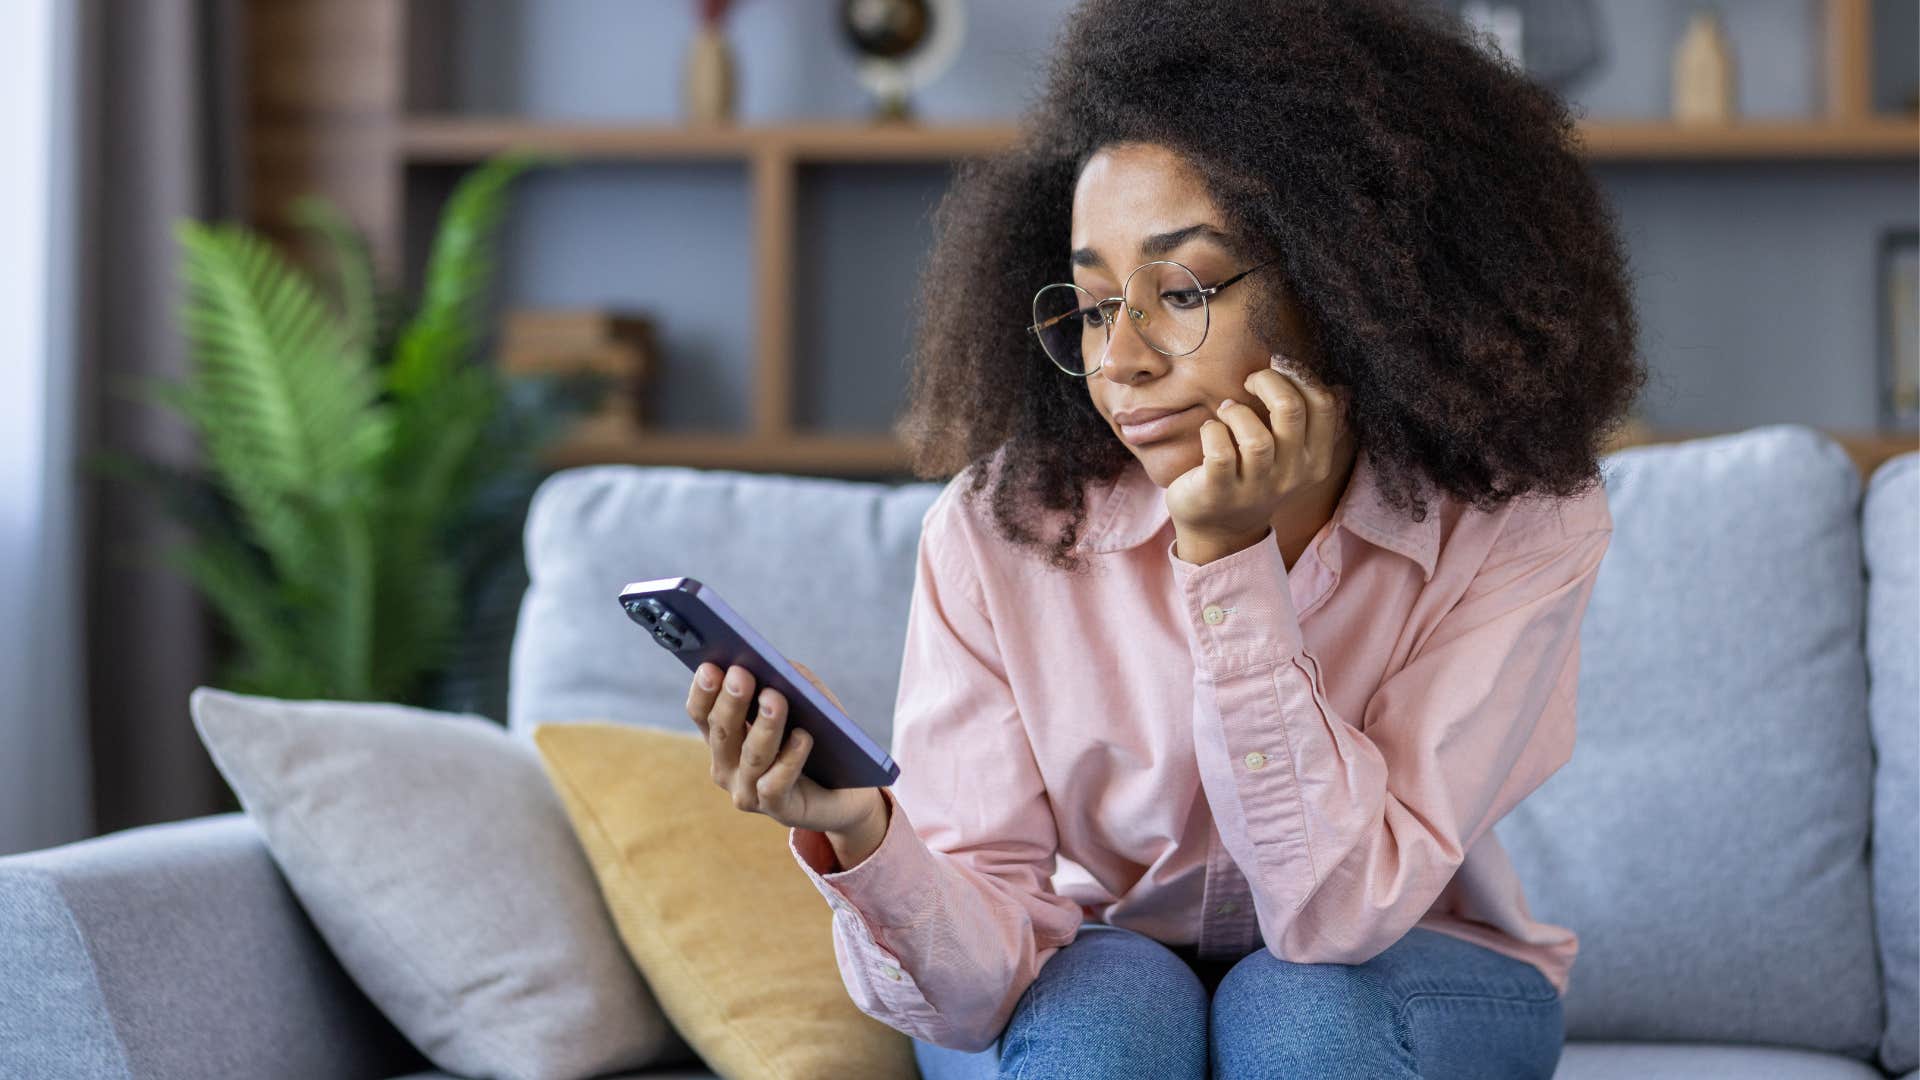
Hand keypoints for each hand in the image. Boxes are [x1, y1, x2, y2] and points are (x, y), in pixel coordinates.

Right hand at [686, 659, 885, 835]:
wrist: (849, 790)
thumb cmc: (820, 739)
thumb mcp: (808, 703)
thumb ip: (793, 680)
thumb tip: (780, 666)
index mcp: (724, 737)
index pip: (702, 713)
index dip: (704, 690)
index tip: (710, 666)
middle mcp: (727, 767)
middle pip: (723, 732)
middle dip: (731, 701)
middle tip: (740, 674)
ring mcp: (748, 792)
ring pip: (752, 756)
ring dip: (764, 726)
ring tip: (775, 699)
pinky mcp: (778, 810)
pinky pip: (777, 784)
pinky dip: (790, 759)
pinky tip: (803, 737)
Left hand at [1166, 353, 1350, 558]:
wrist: (1220, 531)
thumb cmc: (1253, 477)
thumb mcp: (1290, 456)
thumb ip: (1304, 421)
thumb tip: (1312, 373)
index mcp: (1315, 460)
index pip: (1324, 404)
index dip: (1300, 374)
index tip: (1277, 369)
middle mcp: (1291, 476)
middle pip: (1290, 410)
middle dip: (1268, 381)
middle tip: (1249, 381)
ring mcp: (1256, 488)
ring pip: (1256, 437)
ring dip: (1236, 412)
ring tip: (1226, 412)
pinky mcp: (1220, 492)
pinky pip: (1219, 451)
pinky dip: (1212, 430)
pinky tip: (1210, 430)